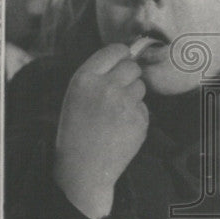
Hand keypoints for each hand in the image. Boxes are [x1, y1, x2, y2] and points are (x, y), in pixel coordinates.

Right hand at [53, 44, 148, 218]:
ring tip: (115, 114)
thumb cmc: (77, 130)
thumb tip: (126, 56)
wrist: (83, 168)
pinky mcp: (139, 120)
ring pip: (140, 86)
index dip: (121, 55)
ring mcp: (125, 104)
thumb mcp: (76, 95)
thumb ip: (98, 75)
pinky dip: (136, 115)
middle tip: (118, 91)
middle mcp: (106, 87)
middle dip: (129, 75)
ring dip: (133, 96)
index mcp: (85, 78)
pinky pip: (144, 107)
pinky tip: (121, 128)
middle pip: (132, 66)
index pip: (115, 50)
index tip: (122, 60)